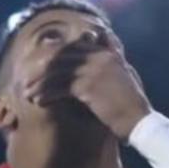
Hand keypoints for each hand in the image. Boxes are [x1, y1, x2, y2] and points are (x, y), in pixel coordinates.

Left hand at [24, 45, 151, 139]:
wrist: (140, 121)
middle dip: (43, 69)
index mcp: (108, 54)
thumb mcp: (125, 79)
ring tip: (28, 94)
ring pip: (58, 72)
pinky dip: (47, 94)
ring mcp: (94, 69)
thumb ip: (111, 66)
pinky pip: (60, 87)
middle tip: (28, 79)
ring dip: (41, 83)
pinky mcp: (88, 86)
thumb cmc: (132, 106)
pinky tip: (38, 101)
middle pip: (63, 56)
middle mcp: (100, 57)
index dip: (56, 55)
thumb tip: (96, 66)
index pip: (75, 46)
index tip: (42, 65)